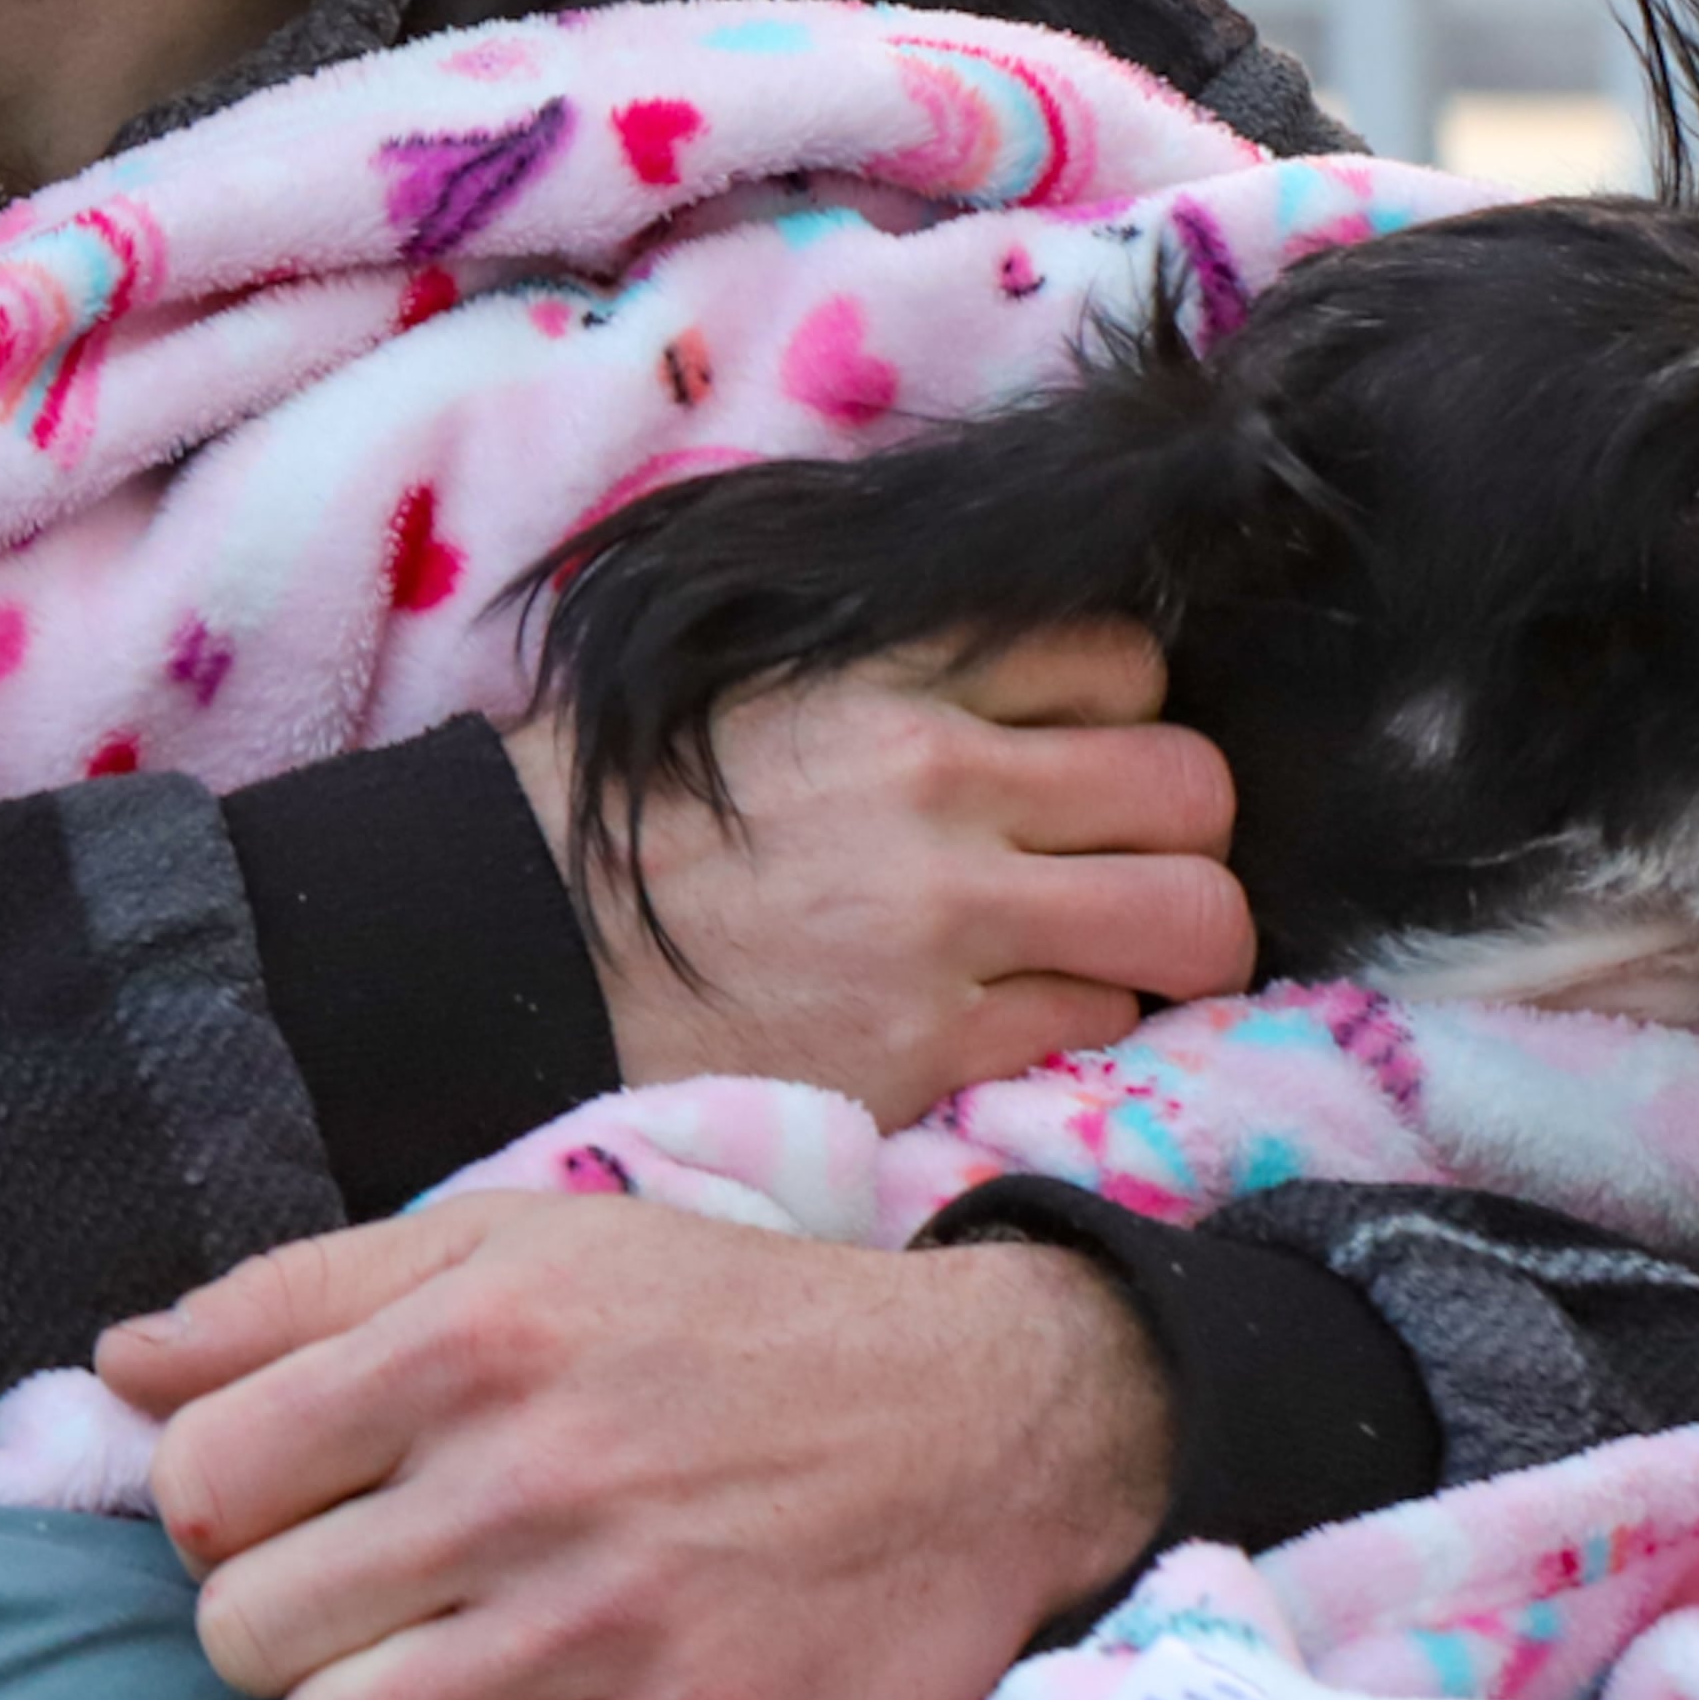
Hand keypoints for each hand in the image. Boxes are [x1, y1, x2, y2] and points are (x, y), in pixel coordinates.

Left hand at [98, 1198, 1173, 1699]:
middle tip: (378, 1596)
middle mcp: (523, 1473)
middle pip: (244, 1633)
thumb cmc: (714, 1325)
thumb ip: (299, 1297)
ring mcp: (606, 1619)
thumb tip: (116, 1364)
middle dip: (284, 1628)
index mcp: (465, 1332)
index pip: (200, 1476)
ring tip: (448, 1672)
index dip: (221, 1508)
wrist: (976, 1420)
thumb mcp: (511, 1249)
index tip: (299, 1506)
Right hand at [500, 613, 1249, 1127]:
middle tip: (1122, 868)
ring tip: (1105, 955)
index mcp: (894, 668)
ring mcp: (943, 913)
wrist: (506, 948)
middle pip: (1192, 786)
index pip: (1125, 658)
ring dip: (1168, 942)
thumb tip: (1030, 670)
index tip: (1079, 761)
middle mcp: (938, 774)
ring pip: (1192, 916)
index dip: (1122, 717)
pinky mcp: (928, 1040)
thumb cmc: (626, 811)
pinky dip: (1079, 1024)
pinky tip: (1008, 1016)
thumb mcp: (756, 676)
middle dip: (1178, 833)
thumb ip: (901, 660)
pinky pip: (1100, 1022)